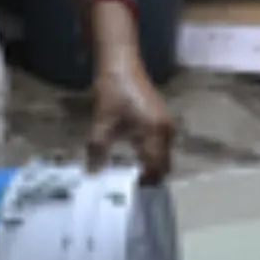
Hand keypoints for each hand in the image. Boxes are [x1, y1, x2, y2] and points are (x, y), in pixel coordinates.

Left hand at [88, 46, 175, 182]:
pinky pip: (160, 147)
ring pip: (163, 157)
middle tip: (129, 193)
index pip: (155, 169)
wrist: (120, 63)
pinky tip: (134, 162)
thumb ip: (98, 151)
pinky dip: (151, 157)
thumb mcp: (102, 123)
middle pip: (163, 166)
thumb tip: (92, 176)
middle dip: (149, 180)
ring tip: (131, 181)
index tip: (129, 196)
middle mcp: (166, 131)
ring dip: (150, 168)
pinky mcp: (161, 121)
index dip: (144, 185)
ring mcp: (166, 125)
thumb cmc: (113, 91)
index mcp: (155, 133)